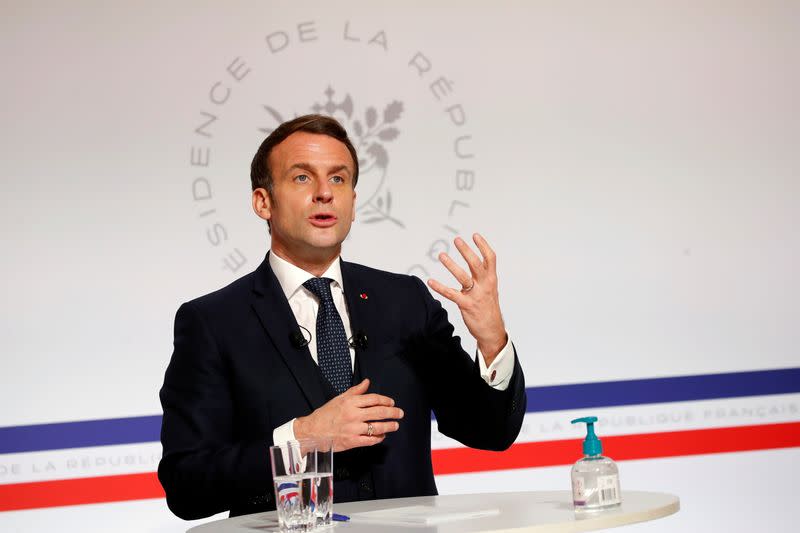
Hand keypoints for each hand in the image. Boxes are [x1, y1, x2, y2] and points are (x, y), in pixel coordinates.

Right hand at [293, 379, 403, 451]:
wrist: (312, 431)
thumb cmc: (325, 415)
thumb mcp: (340, 398)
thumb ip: (355, 391)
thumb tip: (367, 382)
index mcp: (350, 402)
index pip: (374, 399)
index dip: (386, 400)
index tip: (392, 402)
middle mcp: (353, 414)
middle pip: (379, 412)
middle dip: (392, 413)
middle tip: (399, 413)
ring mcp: (353, 429)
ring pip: (377, 427)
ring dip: (389, 426)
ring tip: (395, 425)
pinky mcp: (352, 441)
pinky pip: (370, 440)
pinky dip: (379, 438)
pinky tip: (382, 436)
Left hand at [427, 233, 506, 365]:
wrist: (492, 330)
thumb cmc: (489, 308)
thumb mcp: (491, 289)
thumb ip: (484, 276)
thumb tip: (476, 261)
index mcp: (491, 279)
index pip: (490, 258)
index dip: (483, 246)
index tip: (475, 235)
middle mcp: (485, 285)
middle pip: (476, 264)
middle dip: (466, 251)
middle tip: (456, 240)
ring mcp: (476, 295)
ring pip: (463, 277)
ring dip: (451, 265)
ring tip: (441, 255)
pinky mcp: (466, 305)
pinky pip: (451, 294)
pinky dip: (440, 287)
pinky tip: (431, 281)